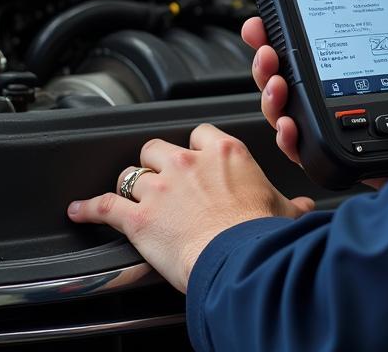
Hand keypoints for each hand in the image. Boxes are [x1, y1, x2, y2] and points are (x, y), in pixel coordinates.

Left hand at [67, 124, 314, 292]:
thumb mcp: (282, 211)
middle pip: (158, 146)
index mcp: (224, 153)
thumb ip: (291, 204)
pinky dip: (89, 209)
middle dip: (157, 162)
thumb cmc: (259, 231)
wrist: (237, 255)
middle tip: (162, 180)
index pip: (201, 133)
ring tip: (129, 195)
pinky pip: (104, 205)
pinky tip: (80, 210)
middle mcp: (188, 162)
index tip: (197, 159)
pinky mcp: (137, 215)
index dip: (195, 147)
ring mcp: (160, 186)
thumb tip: (307, 207)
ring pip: (132, 172)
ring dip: (130, 185)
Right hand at [241, 0, 387, 165]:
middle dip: (277, 59)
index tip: (282, 18)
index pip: (340, 52)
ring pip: (303, 115)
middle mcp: (376, 104)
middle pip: (311, 82)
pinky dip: (291, 134)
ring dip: (275, 90)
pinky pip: (315, 153)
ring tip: (273, 72)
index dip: (307, 36)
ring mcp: (365, 135)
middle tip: (264, 41)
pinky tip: (287, 114)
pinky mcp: (362, 163)